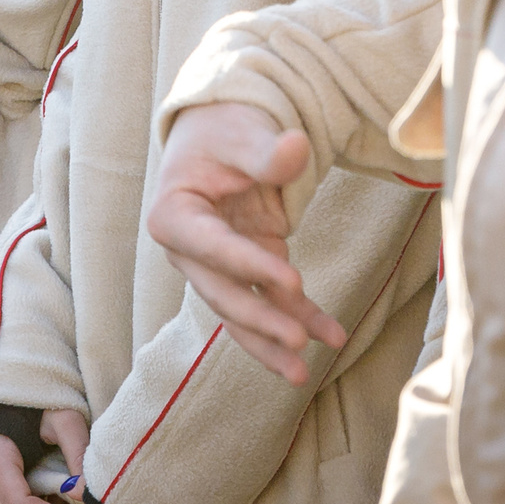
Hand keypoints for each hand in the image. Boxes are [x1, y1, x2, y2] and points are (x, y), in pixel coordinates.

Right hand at [146, 102, 343, 384]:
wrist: (222, 131)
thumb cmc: (224, 128)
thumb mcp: (242, 132)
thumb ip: (266, 151)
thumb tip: (296, 149)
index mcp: (173, 214)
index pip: (211, 247)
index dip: (248, 266)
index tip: (292, 281)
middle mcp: (188, 249)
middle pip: (222, 292)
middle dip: (259, 320)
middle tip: (296, 341)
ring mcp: (218, 265)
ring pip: (243, 313)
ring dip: (273, 343)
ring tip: (304, 374)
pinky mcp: (249, 270)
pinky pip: (272, 303)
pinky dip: (300, 320)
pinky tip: (331, 337)